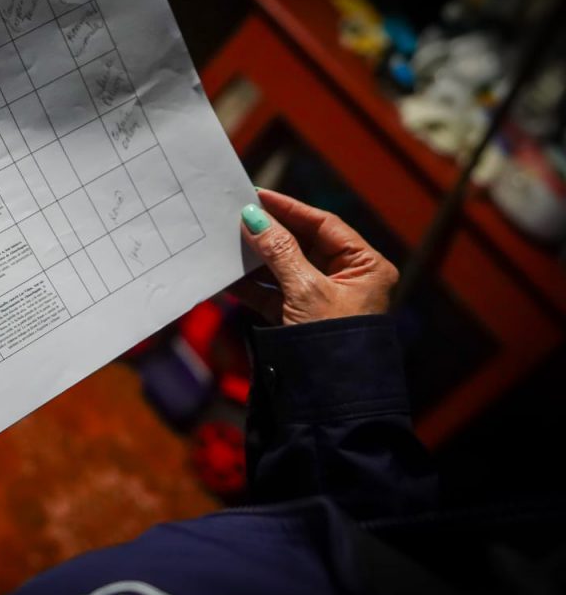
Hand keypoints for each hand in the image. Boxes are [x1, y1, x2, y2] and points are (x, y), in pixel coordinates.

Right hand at [230, 189, 398, 324]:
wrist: (331, 398)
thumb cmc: (331, 340)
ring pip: (284, 268)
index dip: (290, 209)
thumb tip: (254, 218)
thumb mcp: (305, 290)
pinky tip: (229, 277)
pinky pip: (274, 294)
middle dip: (269, 233)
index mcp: (365, 266)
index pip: (324, 225)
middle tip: (238, 216)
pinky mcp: (300, 318)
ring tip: (229, 243)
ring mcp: (322, 299)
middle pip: (302, 244)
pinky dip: (253, 287)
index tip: (258, 196)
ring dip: (257, 259)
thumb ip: (278, 251)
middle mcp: (346, 278)